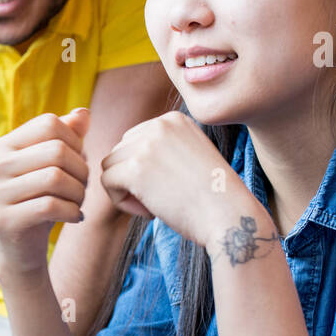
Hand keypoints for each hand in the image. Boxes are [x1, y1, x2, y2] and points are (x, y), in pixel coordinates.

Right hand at [0, 108, 90, 276]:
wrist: (23, 247)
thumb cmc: (42, 199)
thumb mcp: (56, 166)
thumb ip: (68, 137)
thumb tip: (83, 113)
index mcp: (4, 145)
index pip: (50, 124)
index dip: (75, 141)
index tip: (78, 162)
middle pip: (56, 151)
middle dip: (81, 170)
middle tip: (83, 187)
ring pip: (55, 178)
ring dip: (78, 192)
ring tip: (78, 202)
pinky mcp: (4, 220)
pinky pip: (50, 206)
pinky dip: (72, 212)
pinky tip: (74, 217)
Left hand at [99, 110, 250, 246]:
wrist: (228, 215)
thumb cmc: (212, 196)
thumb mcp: (189, 156)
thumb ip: (161, 149)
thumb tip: (120, 156)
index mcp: (173, 119)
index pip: (134, 140)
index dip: (143, 168)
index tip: (169, 185)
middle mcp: (159, 125)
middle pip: (119, 152)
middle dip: (132, 178)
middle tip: (161, 199)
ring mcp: (146, 145)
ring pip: (110, 166)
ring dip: (126, 190)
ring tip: (154, 205)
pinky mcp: (135, 168)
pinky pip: (107, 182)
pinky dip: (122, 202)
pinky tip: (149, 211)